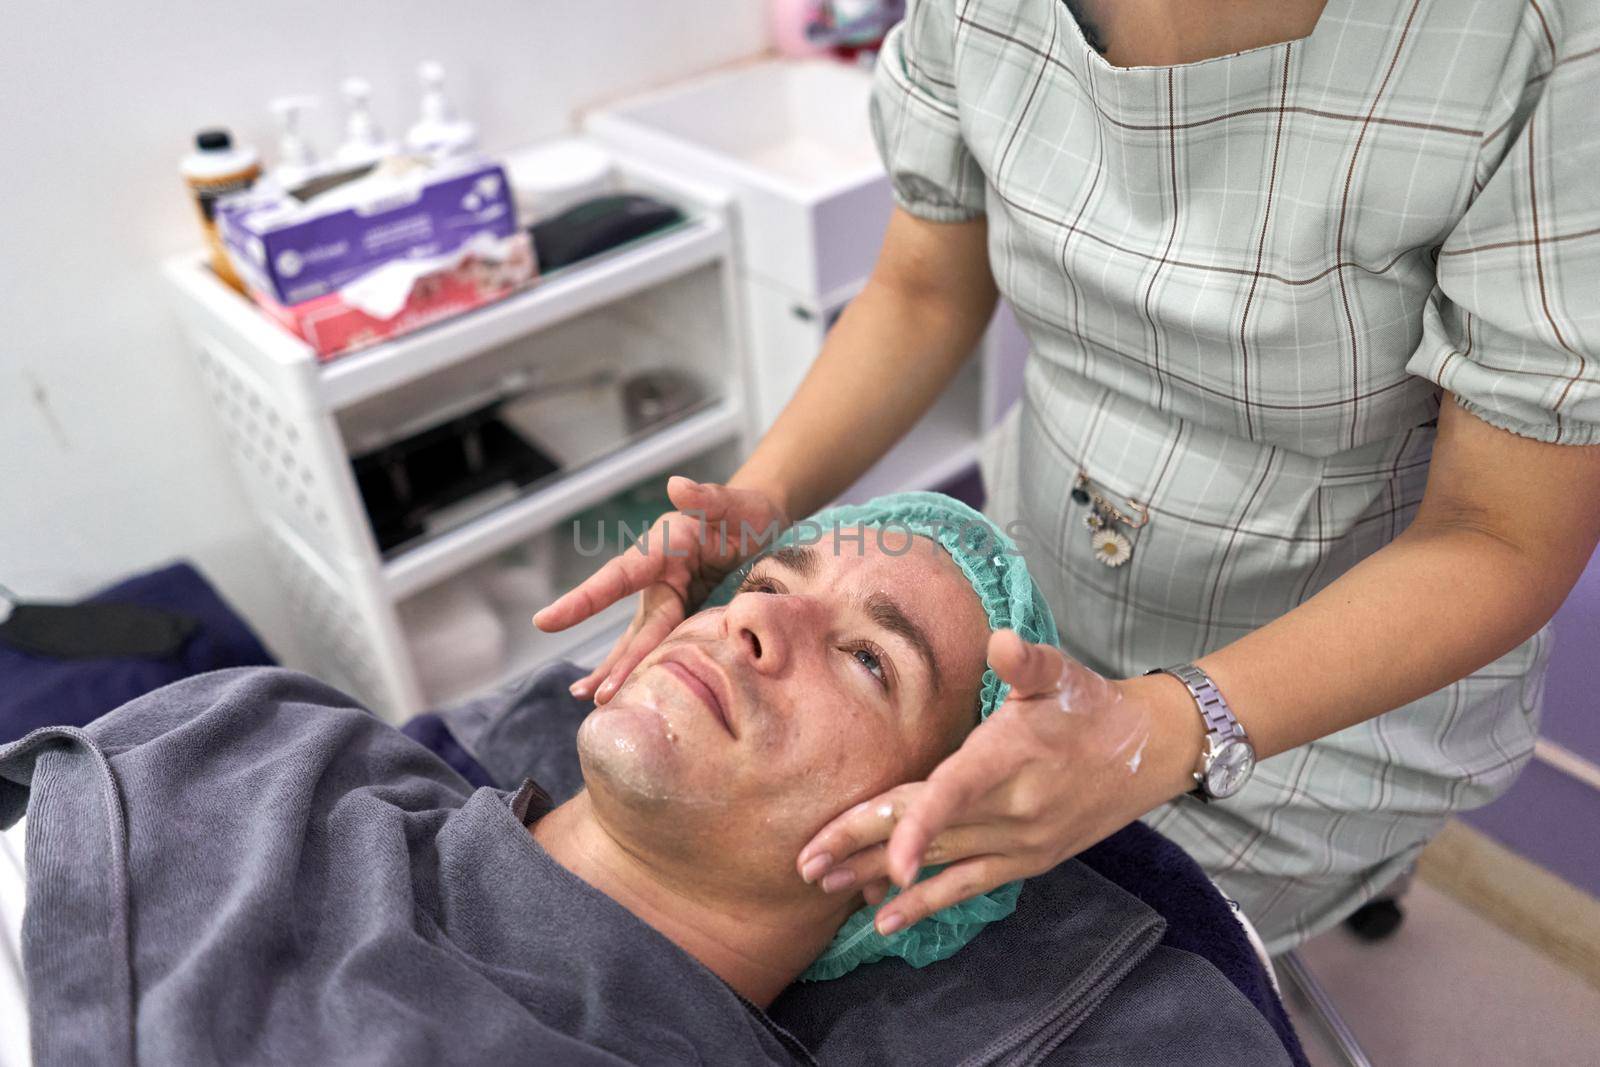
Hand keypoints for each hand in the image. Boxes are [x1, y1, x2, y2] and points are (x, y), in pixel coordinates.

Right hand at [533, 476, 788, 702]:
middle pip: (633, 624)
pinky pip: (660, 645)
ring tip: (591, 700)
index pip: (617, 577)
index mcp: (660, 549)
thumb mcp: (734, 503)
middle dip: (614, 660)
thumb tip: (676, 484)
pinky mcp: (682, 614)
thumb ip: (707, 496)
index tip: (545, 621)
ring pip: (640, 640)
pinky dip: (641, 668)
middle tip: (591, 694)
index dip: (583, 601)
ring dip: (618, 671)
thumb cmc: (745, 510)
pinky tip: (623, 691)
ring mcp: (667, 597)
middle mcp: (656, 576)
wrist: (759, 522)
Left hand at [795, 630, 1200, 934]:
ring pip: (938, 862)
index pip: (957, 792)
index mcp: (1011, 756)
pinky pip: (967, 886)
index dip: (920, 823)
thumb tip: (1003, 641)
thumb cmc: (1091, 705)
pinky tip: (883, 919)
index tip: (890, 856)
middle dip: (862, 844)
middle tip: (805, 862)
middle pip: (927, 828)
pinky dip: (925, 903)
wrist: (1149, 752)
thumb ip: (1027, 659)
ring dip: (877, 875)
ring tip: (823, 885)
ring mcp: (1019, 841)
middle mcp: (1013, 808)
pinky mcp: (1025, 860)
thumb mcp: (1061, 671)